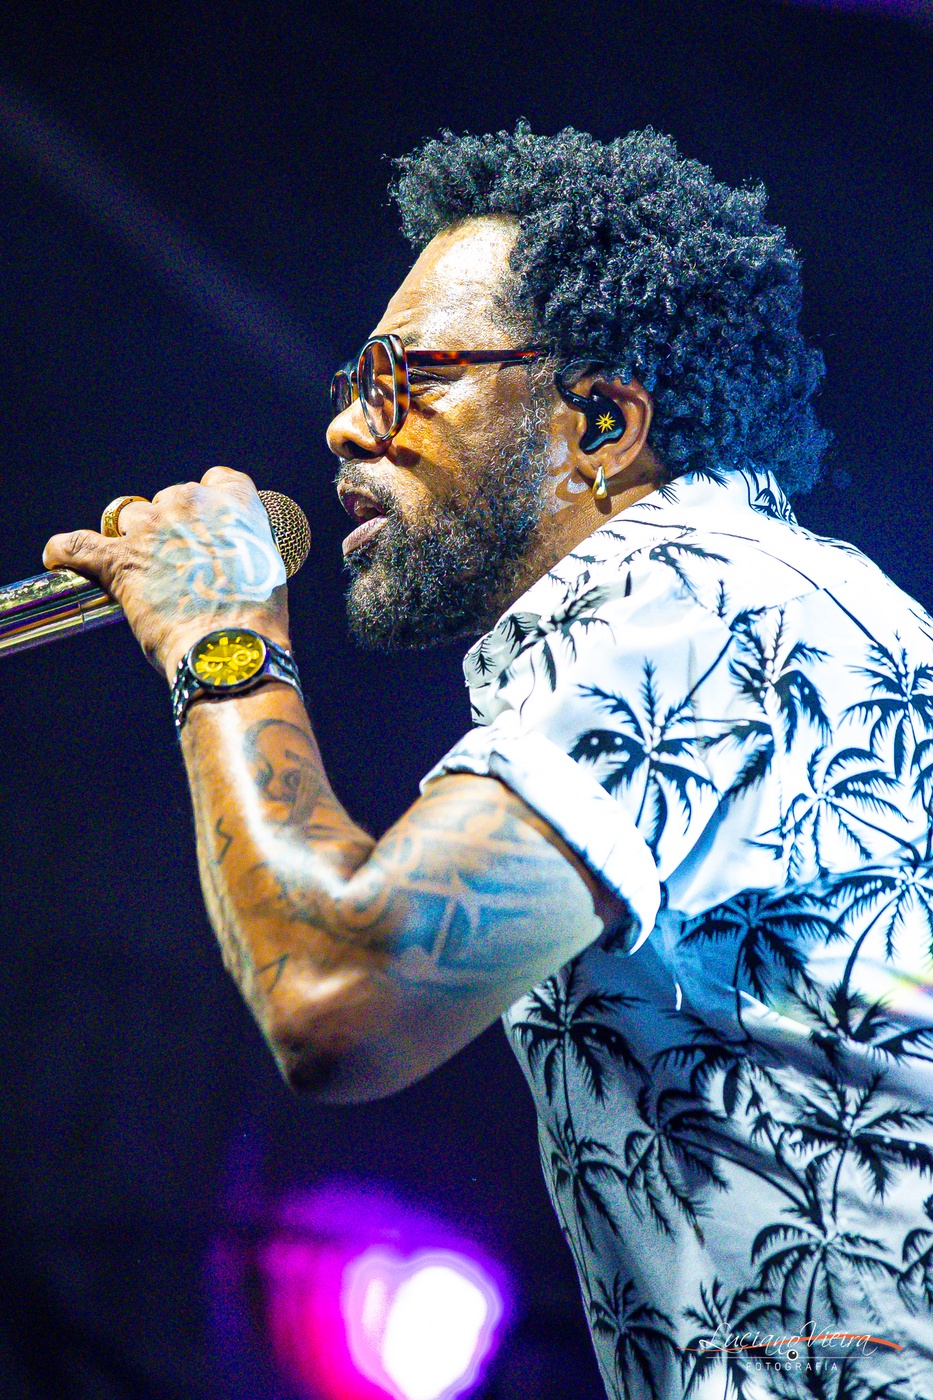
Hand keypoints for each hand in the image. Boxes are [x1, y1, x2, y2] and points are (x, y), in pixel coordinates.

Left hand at [43, 466, 290, 678]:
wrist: (233, 646)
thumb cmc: (256, 619)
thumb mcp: (266, 572)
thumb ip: (243, 552)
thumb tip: (227, 564)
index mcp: (235, 504)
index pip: (218, 480)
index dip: (210, 503)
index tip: (208, 525)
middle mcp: (192, 504)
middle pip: (171, 498)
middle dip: (171, 526)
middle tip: (179, 563)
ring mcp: (152, 529)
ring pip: (130, 517)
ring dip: (133, 539)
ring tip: (140, 571)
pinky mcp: (119, 560)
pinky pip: (77, 545)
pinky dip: (65, 552)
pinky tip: (59, 557)